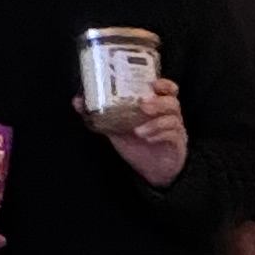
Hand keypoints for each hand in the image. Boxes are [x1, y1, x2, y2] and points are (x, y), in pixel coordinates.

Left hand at [104, 74, 190, 188]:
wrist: (150, 171)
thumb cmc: (137, 145)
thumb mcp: (115, 128)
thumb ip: (100, 114)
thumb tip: (77, 101)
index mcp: (157, 107)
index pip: (168, 89)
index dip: (164, 83)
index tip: (153, 83)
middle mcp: (168, 115)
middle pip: (172, 101)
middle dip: (158, 102)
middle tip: (143, 105)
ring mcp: (175, 130)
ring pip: (173, 118)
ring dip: (155, 122)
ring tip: (138, 129)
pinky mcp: (177, 144)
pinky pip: (173, 135)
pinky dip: (159, 134)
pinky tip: (147, 138)